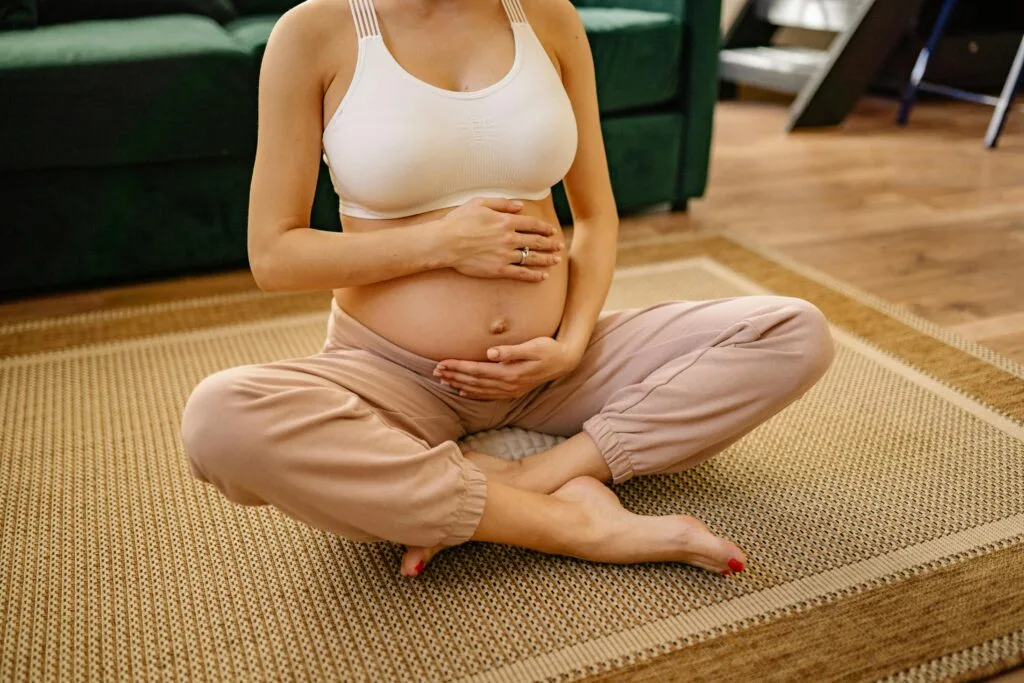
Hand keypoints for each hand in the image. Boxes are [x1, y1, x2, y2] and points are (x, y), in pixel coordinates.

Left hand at [433, 337, 579, 398]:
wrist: (564, 362)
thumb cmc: (549, 349)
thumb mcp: (534, 346)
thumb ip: (511, 351)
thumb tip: (491, 352)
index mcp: (510, 373)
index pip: (477, 370)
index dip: (458, 367)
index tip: (441, 363)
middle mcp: (508, 384)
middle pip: (474, 381)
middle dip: (453, 376)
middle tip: (434, 371)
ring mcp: (510, 390)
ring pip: (478, 389)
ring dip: (459, 384)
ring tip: (442, 380)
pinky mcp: (513, 390)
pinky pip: (488, 394)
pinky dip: (473, 393)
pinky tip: (462, 390)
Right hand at [438, 197, 563, 282]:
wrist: (445, 242)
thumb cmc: (459, 221)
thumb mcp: (480, 203)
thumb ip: (502, 203)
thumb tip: (520, 206)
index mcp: (506, 221)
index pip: (532, 224)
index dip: (545, 228)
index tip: (552, 231)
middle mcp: (509, 238)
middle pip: (536, 241)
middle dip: (550, 243)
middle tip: (559, 246)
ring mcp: (505, 255)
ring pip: (532, 257)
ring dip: (546, 259)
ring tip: (556, 260)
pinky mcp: (499, 269)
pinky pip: (521, 273)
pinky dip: (533, 275)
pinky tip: (542, 276)